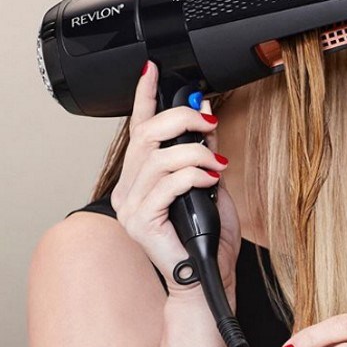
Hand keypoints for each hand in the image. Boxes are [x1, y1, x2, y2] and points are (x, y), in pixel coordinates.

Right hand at [110, 60, 240, 295]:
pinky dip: (195, 175)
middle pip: (146, 134)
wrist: (206, 276)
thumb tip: (205, 112)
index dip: (144, 95)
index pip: (138, 126)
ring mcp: (131, 205)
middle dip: (182, 119)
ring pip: (159, 157)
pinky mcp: (140, 221)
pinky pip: (168, 183)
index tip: (151, 70)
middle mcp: (129, 187)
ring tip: (216, 164)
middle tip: (209, 124)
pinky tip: (211, 181)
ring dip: (196, 153)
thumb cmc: (207, 234)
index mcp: (141, 176)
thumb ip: (203, 148)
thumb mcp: (209, 179)